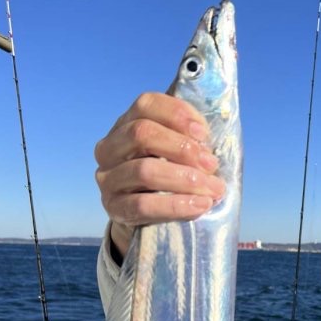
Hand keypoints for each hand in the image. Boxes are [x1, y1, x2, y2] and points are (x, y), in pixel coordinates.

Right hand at [94, 92, 225, 259]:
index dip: (177, 114)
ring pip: (144, 171)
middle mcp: (110, 148)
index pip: (146, 105)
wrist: (143, 215)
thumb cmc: (168, 175)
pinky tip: (200, 206)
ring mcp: (108, 178)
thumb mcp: (176, 152)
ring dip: (185, 179)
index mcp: (126, 124)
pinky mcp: (113, 207)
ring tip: (213, 189)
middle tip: (211, 165)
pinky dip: (176, 205)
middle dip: (183, 148)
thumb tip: (209, 145)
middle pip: (142, 134)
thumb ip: (190, 140)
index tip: (204, 134)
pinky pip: (143, 205)